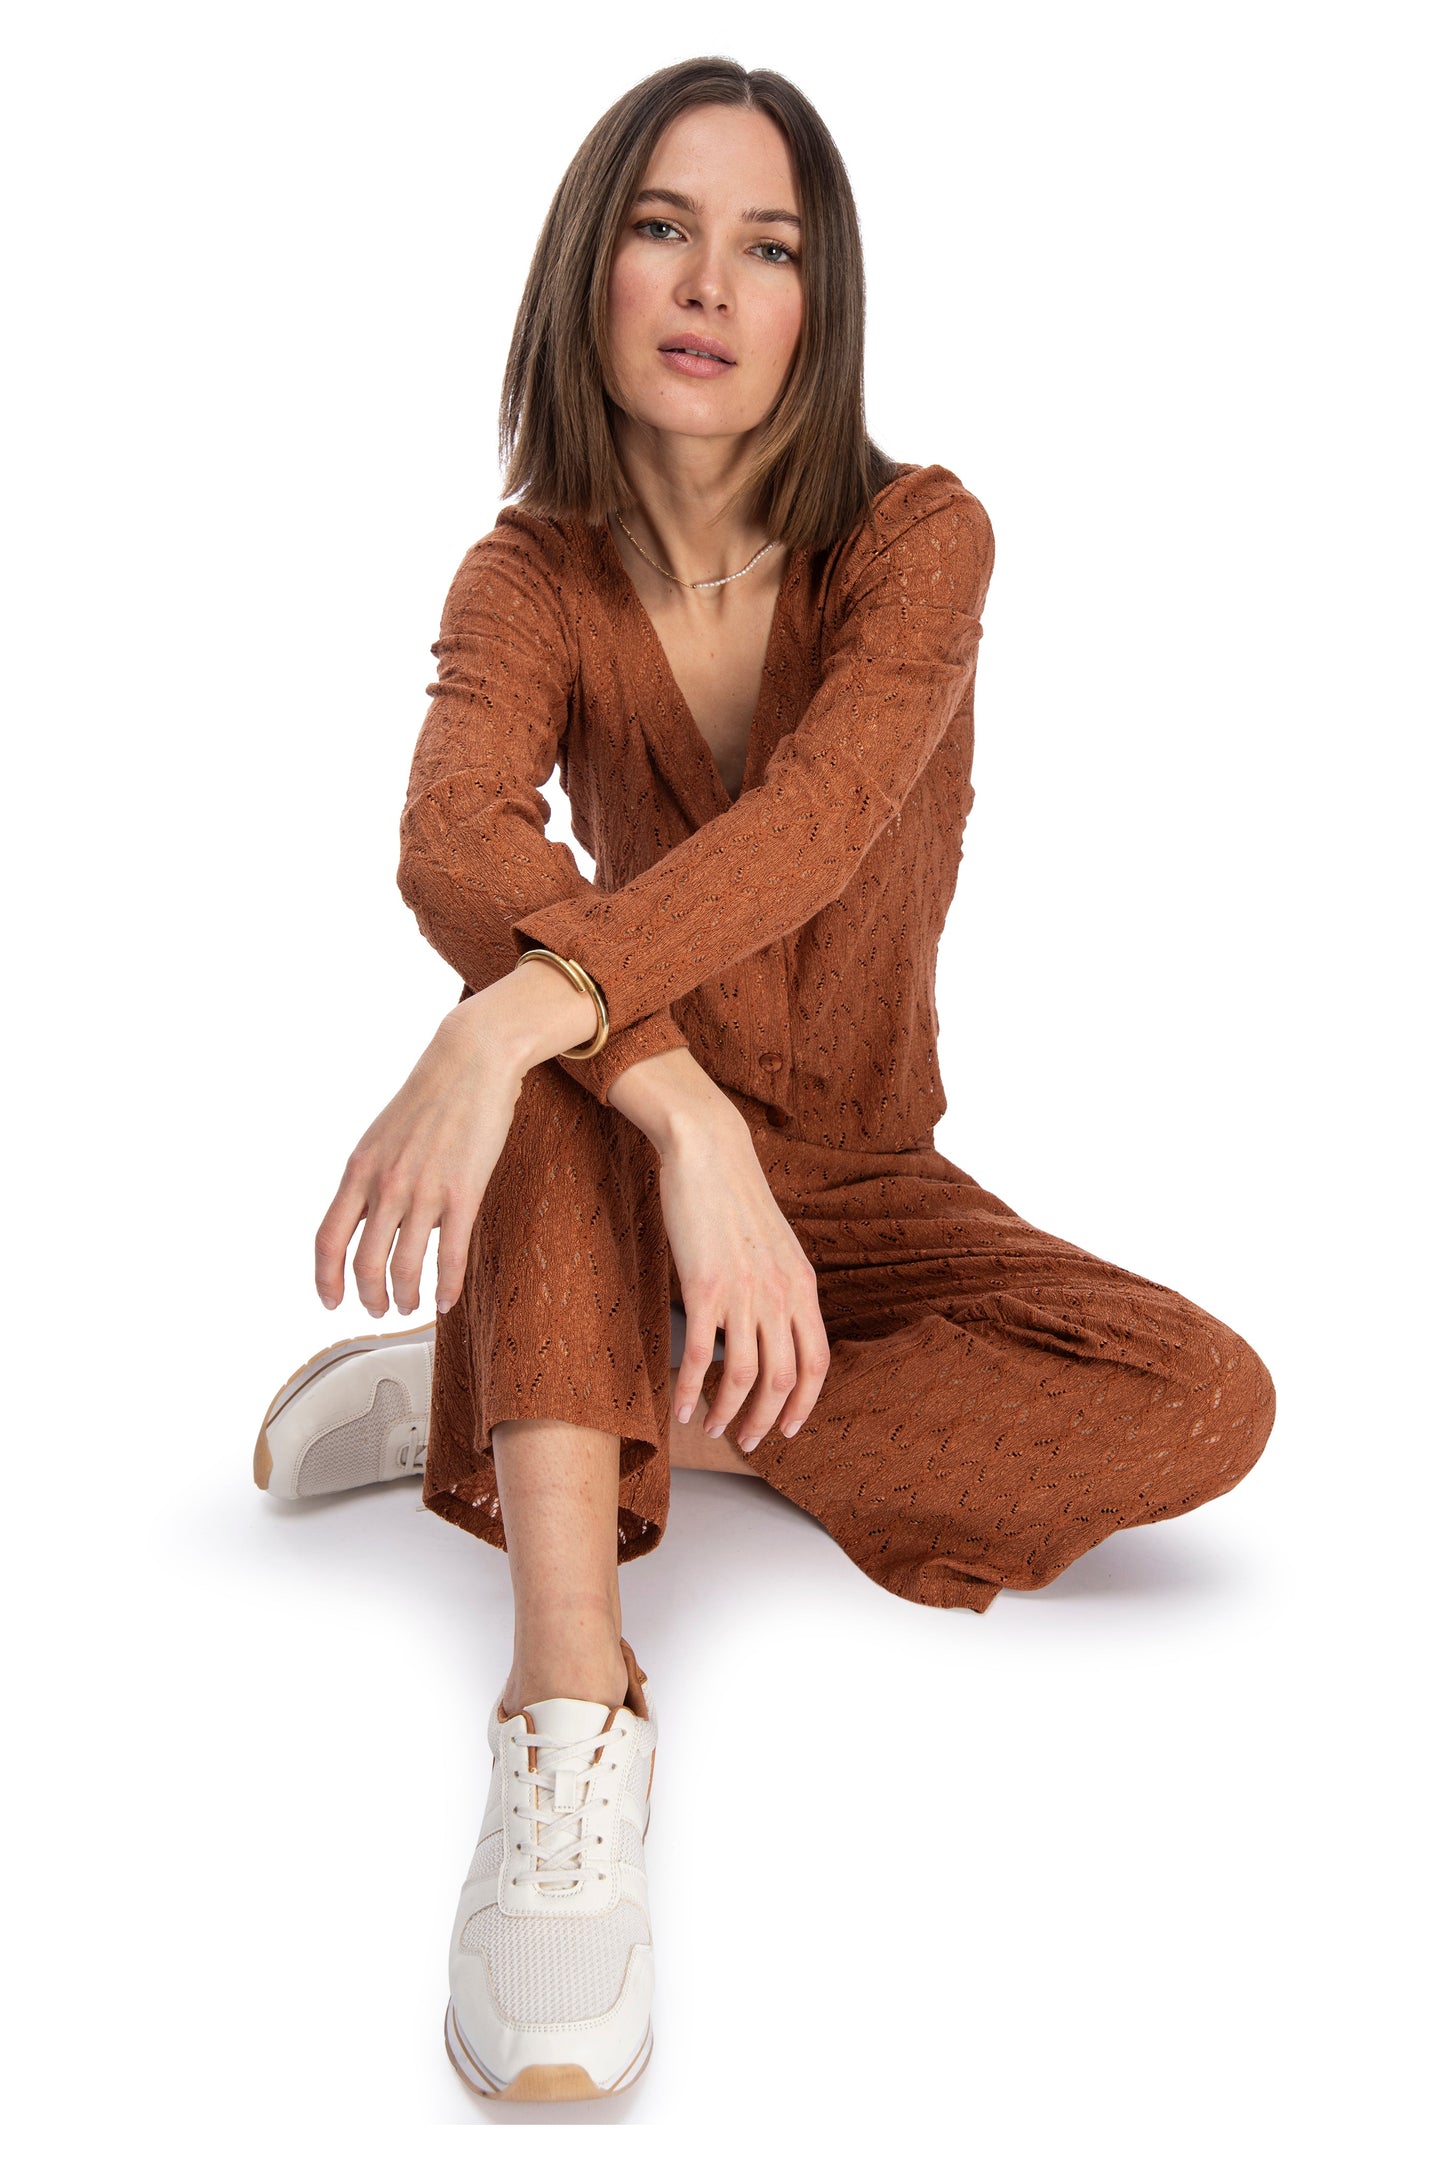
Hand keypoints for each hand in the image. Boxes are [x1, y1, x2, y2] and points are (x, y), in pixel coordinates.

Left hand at [314, 1003, 524, 1317]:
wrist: (469, 1062)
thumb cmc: (429, 1098)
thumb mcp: (380, 1138)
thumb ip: (369, 1179)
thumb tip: (364, 1219)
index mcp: (359, 1171)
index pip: (328, 1241)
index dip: (325, 1280)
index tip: (331, 1301)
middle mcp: (385, 1185)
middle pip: (364, 1264)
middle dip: (369, 1297)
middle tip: (379, 1309)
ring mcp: (424, 1191)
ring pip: (404, 1268)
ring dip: (405, 1298)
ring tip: (411, 1307)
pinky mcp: (464, 1193)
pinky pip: (449, 1256)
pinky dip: (445, 1288)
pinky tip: (445, 1301)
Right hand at [659, 1111, 830, 1451]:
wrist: (709, 1152)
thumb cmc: (735, 1197)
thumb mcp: (776, 1246)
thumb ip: (782, 1287)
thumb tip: (777, 1326)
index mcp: (803, 1286)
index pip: (817, 1362)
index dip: (804, 1403)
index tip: (788, 1428)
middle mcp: (780, 1294)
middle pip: (782, 1378)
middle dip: (765, 1419)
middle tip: (748, 1441)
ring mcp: (743, 1293)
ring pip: (742, 1375)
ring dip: (728, 1412)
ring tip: (712, 1428)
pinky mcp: (703, 1289)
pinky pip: (700, 1355)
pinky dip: (690, 1390)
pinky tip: (681, 1408)